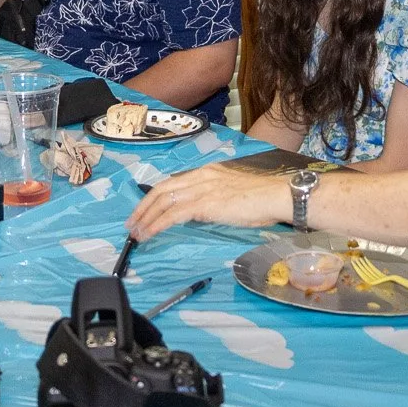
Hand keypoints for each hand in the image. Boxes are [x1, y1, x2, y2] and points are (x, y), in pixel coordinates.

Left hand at [126, 164, 290, 242]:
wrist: (276, 196)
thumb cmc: (262, 199)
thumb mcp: (233, 193)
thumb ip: (215, 197)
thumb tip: (201, 211)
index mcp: (208, 171)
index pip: (173, 182)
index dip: (154, 197)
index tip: (144, 210)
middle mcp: (201, 176)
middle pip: (162, 189)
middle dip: (143, 207)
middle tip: (131, 223)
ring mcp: (202, 188)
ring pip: (163, 201)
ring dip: (146, 218)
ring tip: (136, 233)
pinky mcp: (204, 204)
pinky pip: (173, 215)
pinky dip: (157, 225)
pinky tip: (149, 234)